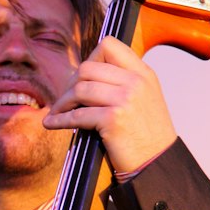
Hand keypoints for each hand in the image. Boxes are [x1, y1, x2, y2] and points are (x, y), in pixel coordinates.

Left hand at [42, 35, 176, 174]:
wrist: (158, 163)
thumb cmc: (148, 134)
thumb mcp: (145, 97)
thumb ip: (124, 81)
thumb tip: (87, 72)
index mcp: (143, 73)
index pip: (109, 46)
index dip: (90, 58)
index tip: (82, 76)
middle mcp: (136, 82)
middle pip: (88, 67)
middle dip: (70, 83)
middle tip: (66, 98)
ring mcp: (125, 99)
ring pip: (80, 89)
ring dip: (63, 102)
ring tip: (57, 111)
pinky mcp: (113, 119)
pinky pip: (77, 115)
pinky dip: (60, 120)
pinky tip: (52, 123)